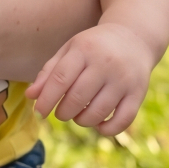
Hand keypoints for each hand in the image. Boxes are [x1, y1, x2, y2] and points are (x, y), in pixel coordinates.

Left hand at [27, 21, 152, 135]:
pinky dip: (106, 129)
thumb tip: (30, 96)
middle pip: (78, 98)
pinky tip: (98, 124)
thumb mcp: (70, 50)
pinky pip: (122, 120)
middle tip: (60, 113)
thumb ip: (49, 72)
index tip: (39, 112)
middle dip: (63, 112)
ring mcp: (124, 79)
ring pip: (98, 112)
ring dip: (81, 121)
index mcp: (84, 50)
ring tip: (77, 115)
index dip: (46, 99)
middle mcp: (105, 64)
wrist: (133, 38)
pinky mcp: (138, 93)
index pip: (60, 79)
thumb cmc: (93, 47)